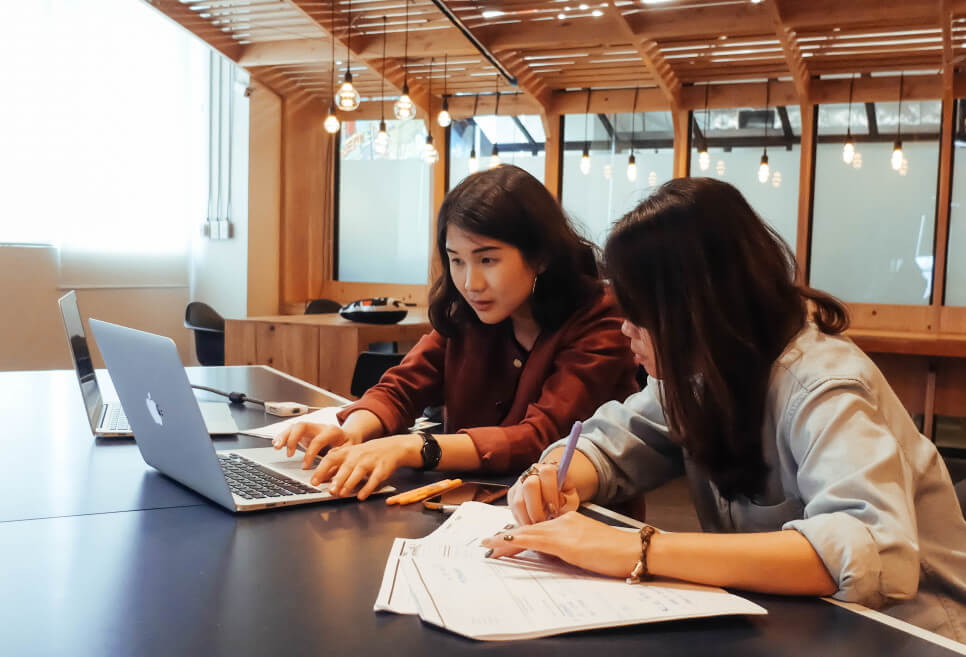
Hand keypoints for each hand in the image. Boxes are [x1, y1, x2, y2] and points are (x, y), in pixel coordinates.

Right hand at [272, 422, 359, 469]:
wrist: (349, 436)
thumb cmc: (348, 446)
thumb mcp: (347, 454)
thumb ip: (337, 464)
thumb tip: (325, 477)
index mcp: (333, 431)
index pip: (318, 440)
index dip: (310, 454)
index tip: (305, 467)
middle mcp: (320, 427)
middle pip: (302, 426)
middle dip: (293, 439)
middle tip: (288, 454)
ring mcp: (311, 428)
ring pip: (294, 426)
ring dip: (284, 436)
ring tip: (276, 447)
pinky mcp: (305, 432)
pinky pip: (291, 430)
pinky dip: (283, 436)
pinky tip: (276, 444)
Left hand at [310, 434, 422, 499]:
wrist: (392, 447)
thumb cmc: (367, 454)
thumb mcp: (351, 454)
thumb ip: (337, 465)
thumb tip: (321, 477)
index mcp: (348, 452)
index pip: (331, 459)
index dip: (321, 470)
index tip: (314, 481)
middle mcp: (358, 455)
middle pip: (346, 466)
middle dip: (338, 479)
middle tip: (330, 490)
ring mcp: (371, 461)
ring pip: (359, 472)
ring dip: (349, 484)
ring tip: (342, 494)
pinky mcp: (382, 469)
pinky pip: (374, 479)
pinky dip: (367, 488)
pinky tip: (361, 496)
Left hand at [480, 512, 640, 578]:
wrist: (633, 550)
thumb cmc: (616, 553)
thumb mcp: (587, 548)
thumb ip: (569, 548)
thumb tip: (553, 556)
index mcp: (569, 521)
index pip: (538, 527)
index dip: (519, 534)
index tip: (503, 539)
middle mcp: (564, 521)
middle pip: (529, 528)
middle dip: (507, 537)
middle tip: (488, 543)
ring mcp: (564, 530)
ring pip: (528, 532)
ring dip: (506, 539)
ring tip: (489, 544)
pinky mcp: (566, 542)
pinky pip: (535, 540)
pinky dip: (516, 541)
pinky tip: (504, 544)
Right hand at [508, 461, 580, 525]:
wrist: (551, 491)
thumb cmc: (562, 495)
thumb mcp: (571, 497)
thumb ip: (568, 500)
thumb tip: (558, 505)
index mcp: (548, 469)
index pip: (547, 473)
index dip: (551, 493)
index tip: (555, 509)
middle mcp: (531, 474)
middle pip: (529, 486)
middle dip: (537, 509)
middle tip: (544, 521)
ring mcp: (519, 484)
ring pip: (518, 502)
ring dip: (529, 517)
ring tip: (538, 525)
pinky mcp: (511, 496)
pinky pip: (513, 510)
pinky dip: (523, 520)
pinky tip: (532, 523)